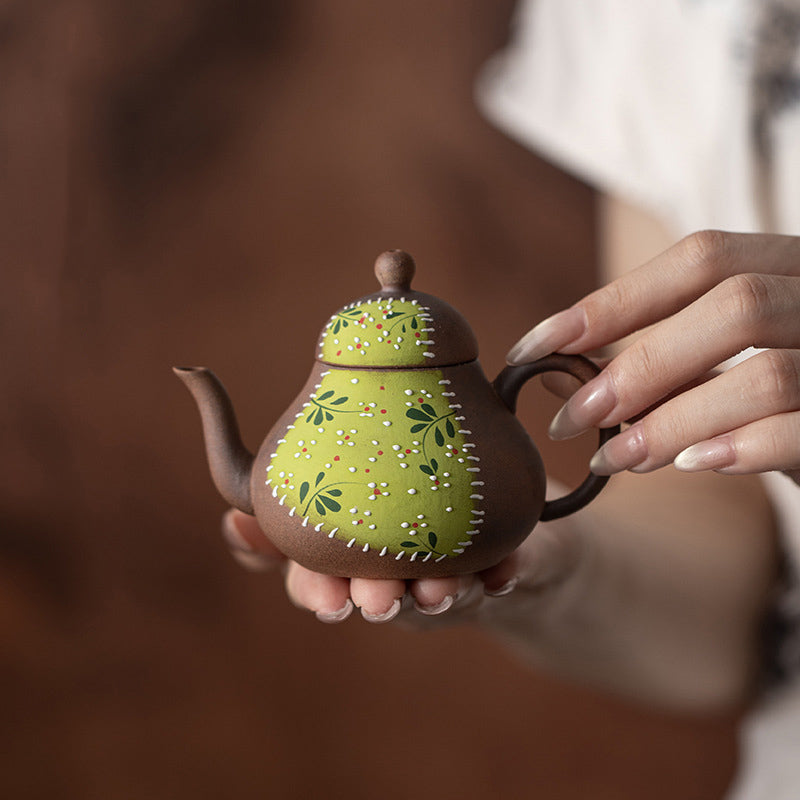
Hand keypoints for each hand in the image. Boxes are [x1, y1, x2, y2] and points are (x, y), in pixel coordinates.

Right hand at [220, 491, 582, 627]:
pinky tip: (502, 573)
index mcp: (354, 557)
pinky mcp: (506, 570)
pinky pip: (504, 576)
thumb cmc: (409, 501)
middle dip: (374, 598)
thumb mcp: (348, 495)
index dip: (315, 591)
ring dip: (435, 594)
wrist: (507, 534)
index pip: (320, 581)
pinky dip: (501, 575)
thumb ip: (294, 504)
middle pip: (375, 595)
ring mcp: (451, 578)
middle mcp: (398, 575)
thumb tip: (232, 519)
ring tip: (439, 588)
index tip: (322, 598)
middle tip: (377, 600)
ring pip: (436, 594)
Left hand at [508, 231, 799, 484]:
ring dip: (674, 421)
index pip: (701, 258)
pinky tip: (695, 466)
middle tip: (570, 418)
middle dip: (637, 365)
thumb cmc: (784, 400)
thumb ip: (672, 355)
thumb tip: (571, 370)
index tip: (534, 345)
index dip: (611, 301)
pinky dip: (741, 448)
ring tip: (618, 457)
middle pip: (734, 305)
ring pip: (767, 373)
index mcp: (794, 265)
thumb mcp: (730, 361)